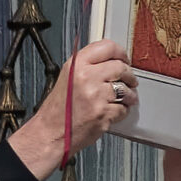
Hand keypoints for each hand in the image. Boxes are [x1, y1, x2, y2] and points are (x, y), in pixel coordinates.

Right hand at [6, 39, 131, 180]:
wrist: (50, 133)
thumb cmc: (58, 110)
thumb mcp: (67, 78)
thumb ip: (87, 66)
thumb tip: (111, 61)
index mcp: (76, 65)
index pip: (107, 47)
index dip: (120, 53)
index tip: (124, 59)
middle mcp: (86, 77)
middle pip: (120, 67)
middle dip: (129, 75)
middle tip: (129, 80)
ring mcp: (96, 96)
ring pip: (126, 89)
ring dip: (129, 94)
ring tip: (124, 98)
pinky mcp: (104, 113)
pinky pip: (123, 108)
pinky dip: (122, 111)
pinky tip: (113, 111)